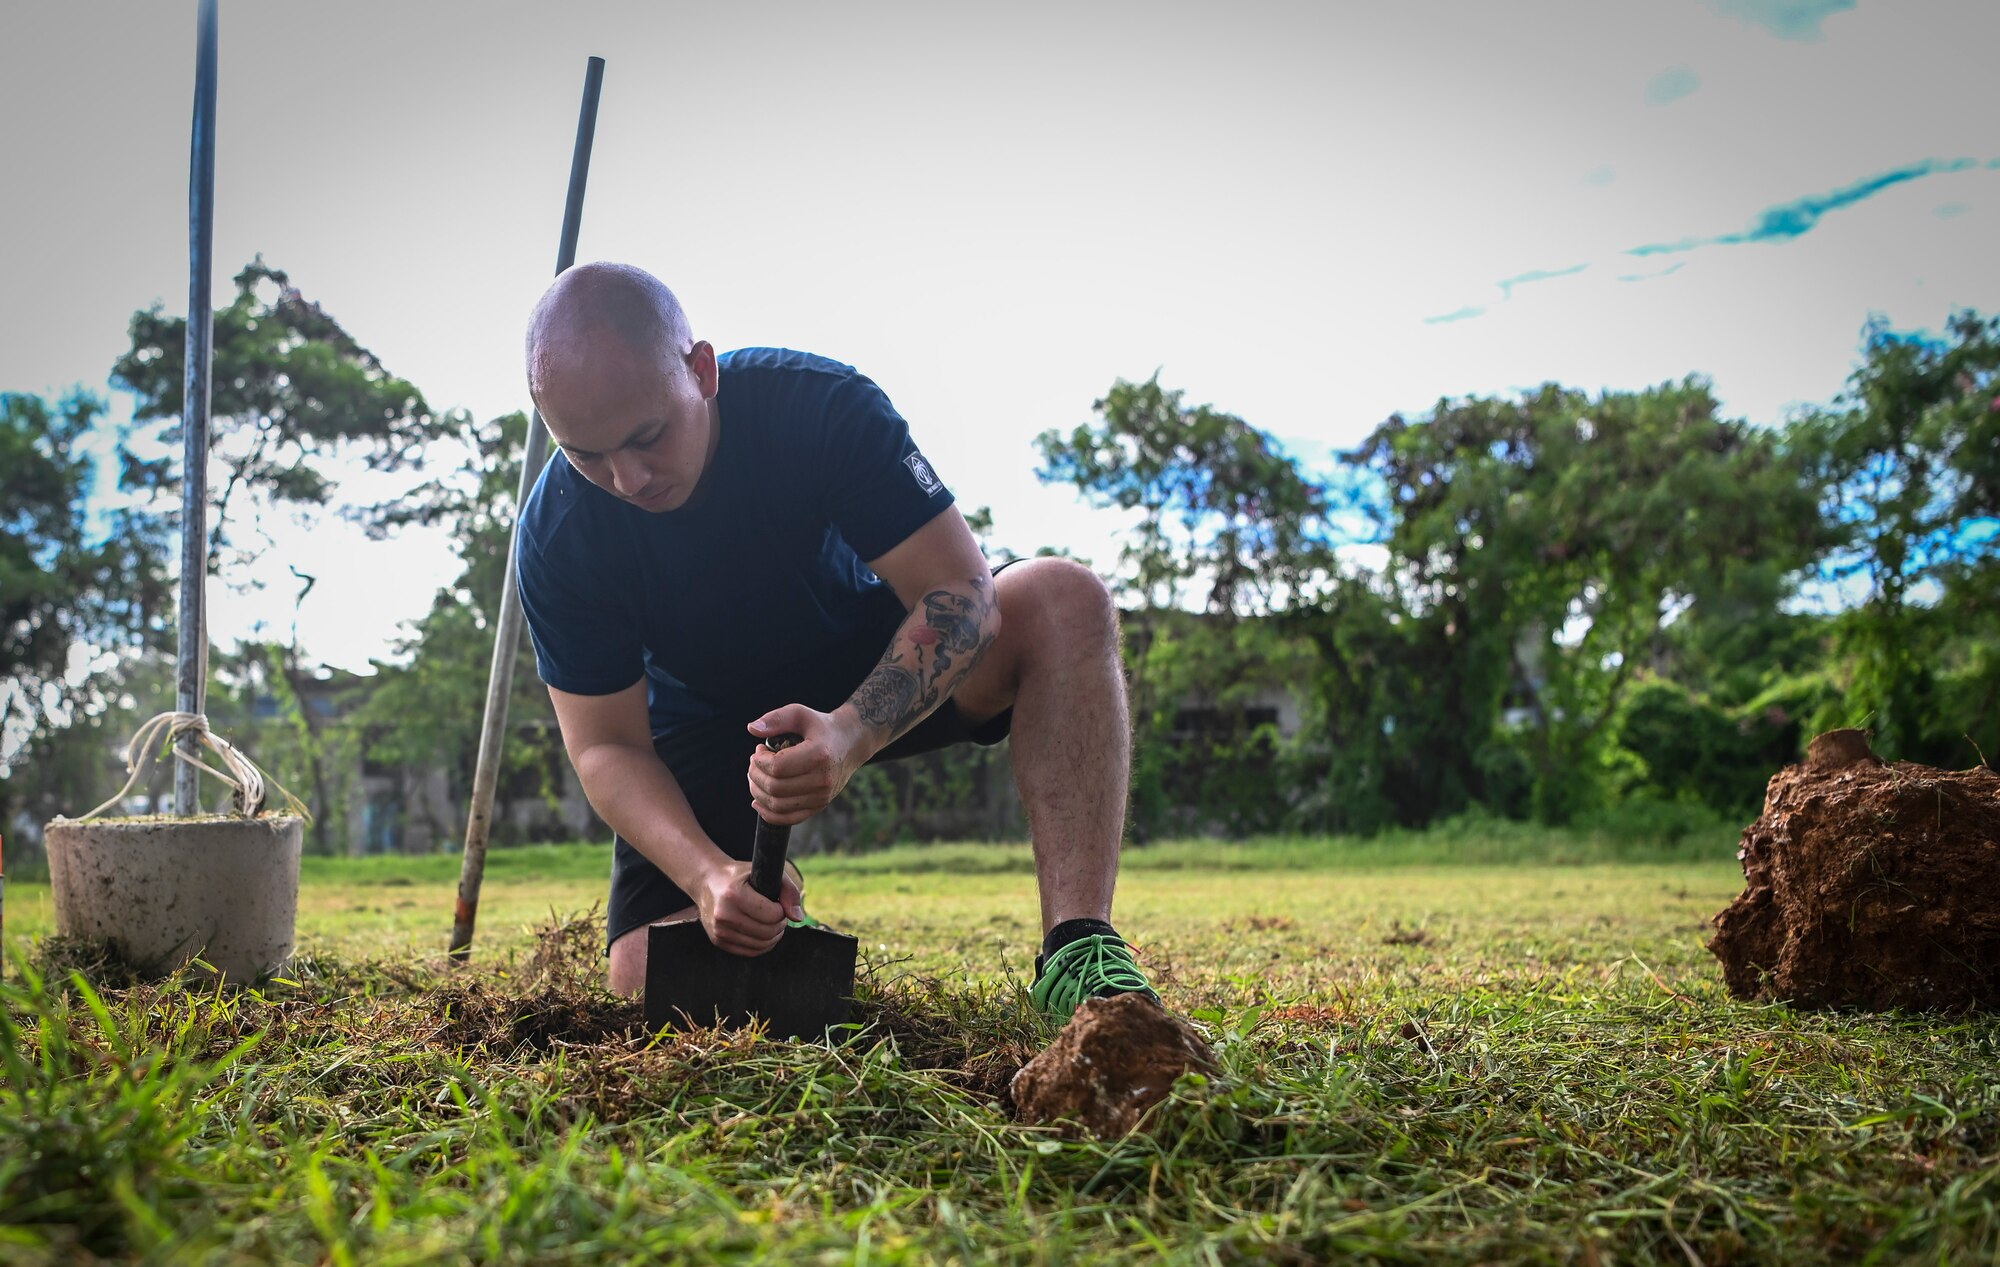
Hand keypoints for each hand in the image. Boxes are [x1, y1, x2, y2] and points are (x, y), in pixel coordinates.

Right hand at [692, 857, 805, 955]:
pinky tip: (762, 932)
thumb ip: (788, 891)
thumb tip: (798, 918)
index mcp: (734, 895)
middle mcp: (723, 915)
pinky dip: (762, 945)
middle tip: (778, 914)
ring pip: (761, 945)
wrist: (708, 882)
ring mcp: (719, 931)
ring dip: (773, 936)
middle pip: (768, 932)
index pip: (772, 915)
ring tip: (771, 922)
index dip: (781, 910)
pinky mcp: (718, 941)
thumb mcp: (764, 871)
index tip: (778, 903)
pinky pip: (750, 952)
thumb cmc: (740, 876)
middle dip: (779, 924)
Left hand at [746, 704, 870, 824]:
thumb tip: (751, 728)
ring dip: (758, 792)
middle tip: (754, 762)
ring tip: (756, 776)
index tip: (758, 750)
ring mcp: (822, 796)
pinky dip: (768, 813)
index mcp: (819, 755)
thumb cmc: (822, 727)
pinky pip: (788, 818)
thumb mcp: (801, 714)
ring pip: (777, 805)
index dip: (759, 760)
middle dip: (755, 774)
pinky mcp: (819, 806)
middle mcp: (823, 779)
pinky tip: (757, 801)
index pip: (777, 767)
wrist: (850, 743)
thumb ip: (776, 719)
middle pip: (775, 787)